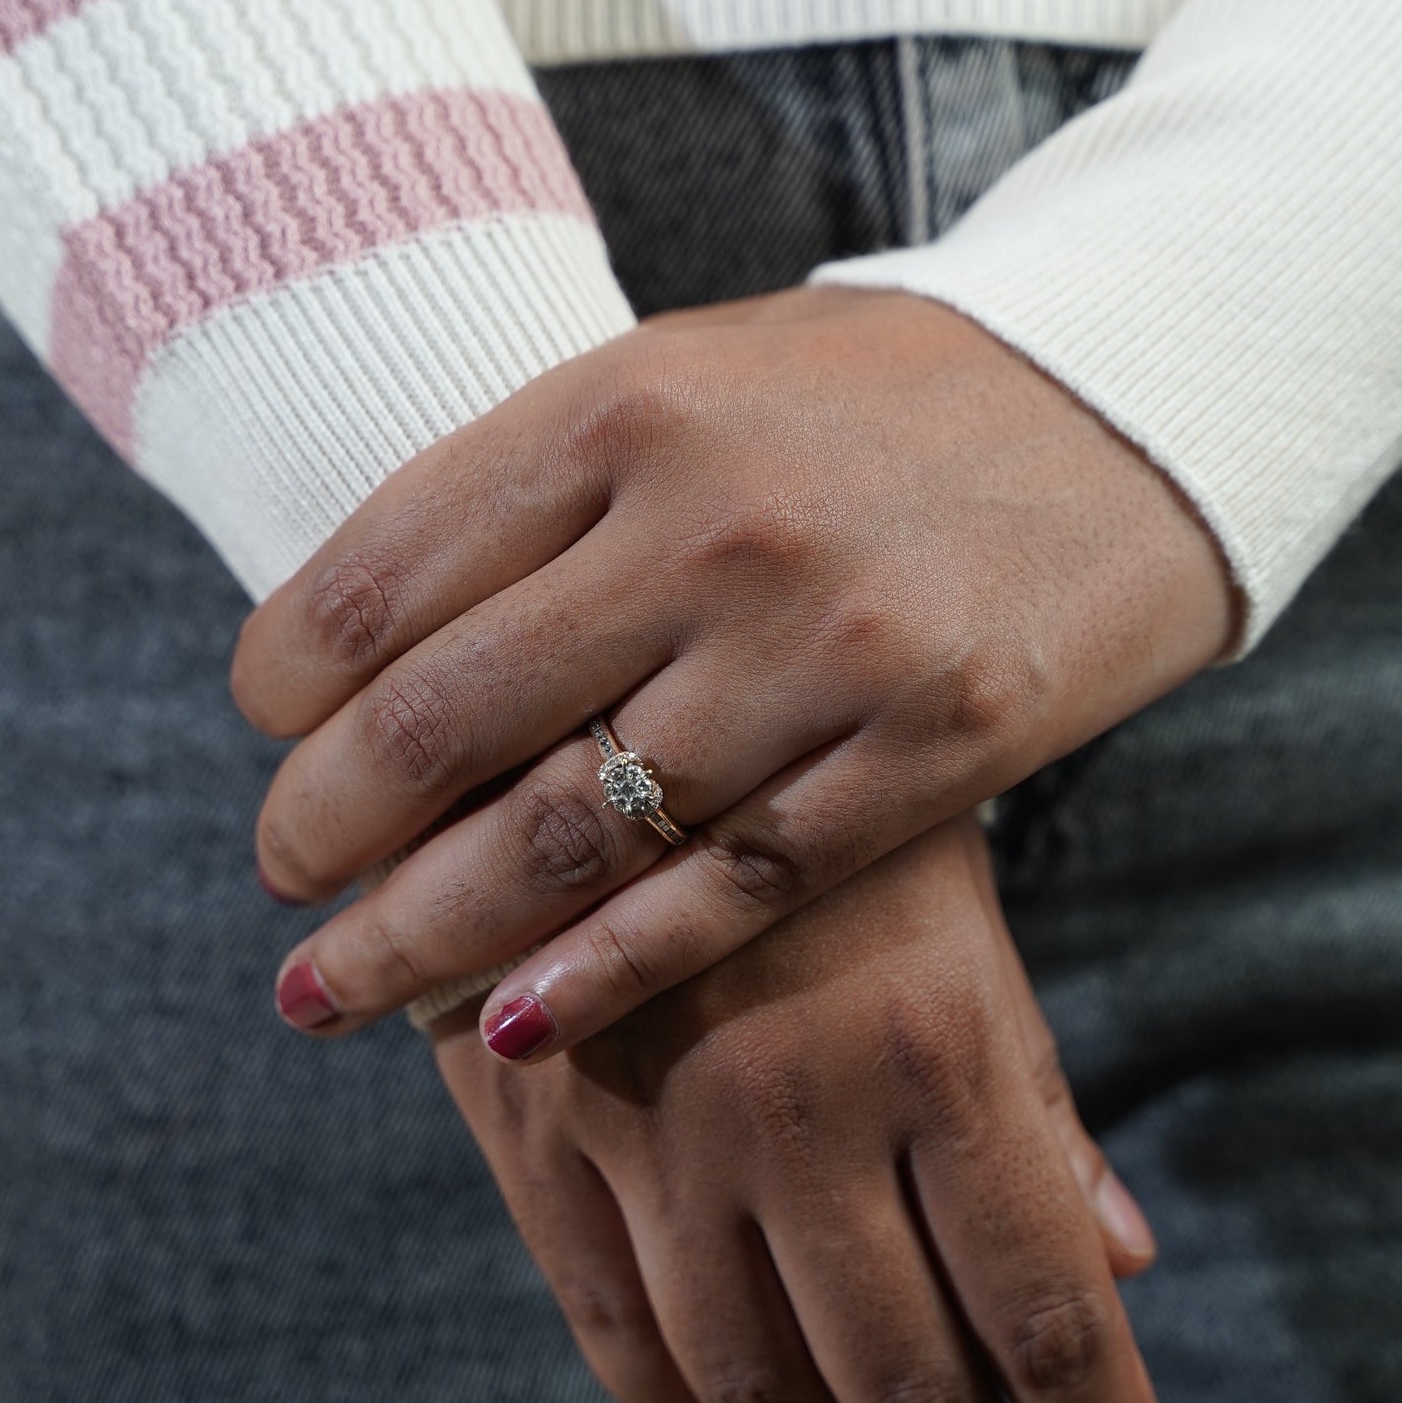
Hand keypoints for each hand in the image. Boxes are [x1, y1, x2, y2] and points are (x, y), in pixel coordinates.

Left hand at [234, 287, 1232, 1043]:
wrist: (1135, 392)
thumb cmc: (879, 395)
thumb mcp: (696, 374)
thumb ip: (543, 481)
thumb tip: (359, 633)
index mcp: (624, 405)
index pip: (379, 578)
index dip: (282, 686)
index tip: (267, 733)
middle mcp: (710, 522)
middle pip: (441, 723)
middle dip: (319, 830)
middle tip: (280, 882)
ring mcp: (824, 644)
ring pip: (567, 834)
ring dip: (417, 935)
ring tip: (330, 993)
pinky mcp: (932, 749)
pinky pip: (726, 893)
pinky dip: (599, 976)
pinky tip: (508, 1029)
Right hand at [428, 815, 1194, 1402]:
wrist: (582, 672)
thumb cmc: (815, 772)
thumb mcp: (957, 899)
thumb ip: (1031, 1091)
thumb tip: (1120, 1263)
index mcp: (937, 1044)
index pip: (1050, 1314)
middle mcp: (799, 1109)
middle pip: (912, 1384)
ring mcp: (657, 1129)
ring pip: (761, 1387)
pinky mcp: (543, 1130)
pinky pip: (616, 1327)